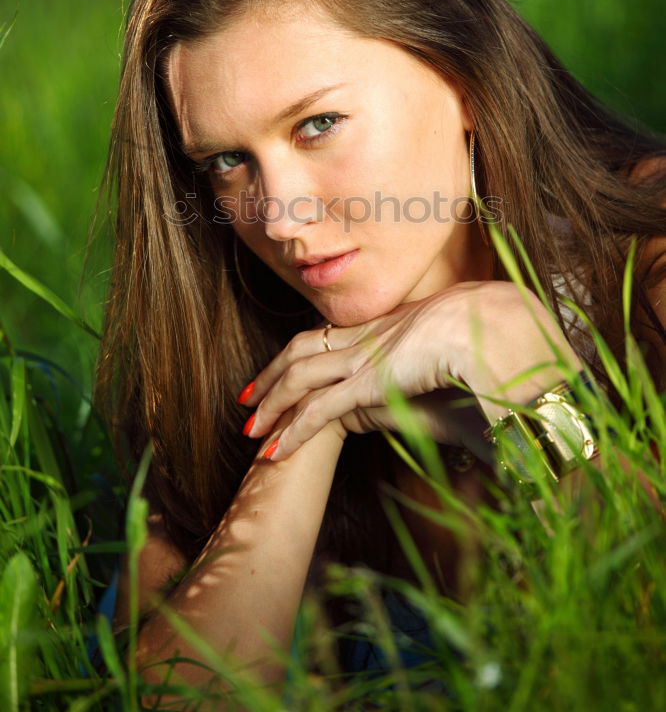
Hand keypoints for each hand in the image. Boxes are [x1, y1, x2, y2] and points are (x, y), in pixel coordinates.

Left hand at [239, 289, 479, 460]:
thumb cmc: (498, 337)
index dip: (309, 351)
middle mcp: (372, 336)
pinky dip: (294, 431)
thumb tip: (458, 381)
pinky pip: (320, 409)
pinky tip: (275, 451)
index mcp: (393, 326)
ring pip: (301, 377)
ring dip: (273, 403)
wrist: (501, 325)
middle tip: (249, 394)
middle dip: (273, 373)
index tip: (290, 366)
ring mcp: (367, 357)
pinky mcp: (371, 382)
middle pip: (305, 348)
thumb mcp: (469, 350)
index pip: (336, 336)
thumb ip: (452, 363)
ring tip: (251, 428)